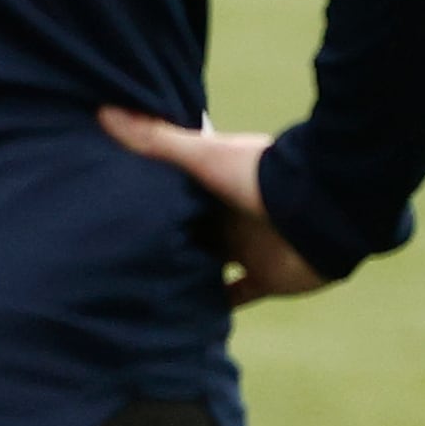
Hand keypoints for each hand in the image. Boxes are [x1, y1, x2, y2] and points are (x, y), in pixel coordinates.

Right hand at [99, 107, 328, 307]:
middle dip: (162, 234)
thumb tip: (102, 112)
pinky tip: (187, 313)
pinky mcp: (264, 278)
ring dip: (185, 269)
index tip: (112, 197)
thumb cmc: (259, 176)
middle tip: (118, 246)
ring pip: (206, 261)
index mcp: (214, 184)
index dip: (148, 192)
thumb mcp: (202, 154)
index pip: (175, 189)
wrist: (321, 212)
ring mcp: (246, 248)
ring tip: (141, 281)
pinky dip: (215, 304)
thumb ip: (157, 140)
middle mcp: (228, 215)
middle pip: (188, 227)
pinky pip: (235, 295)